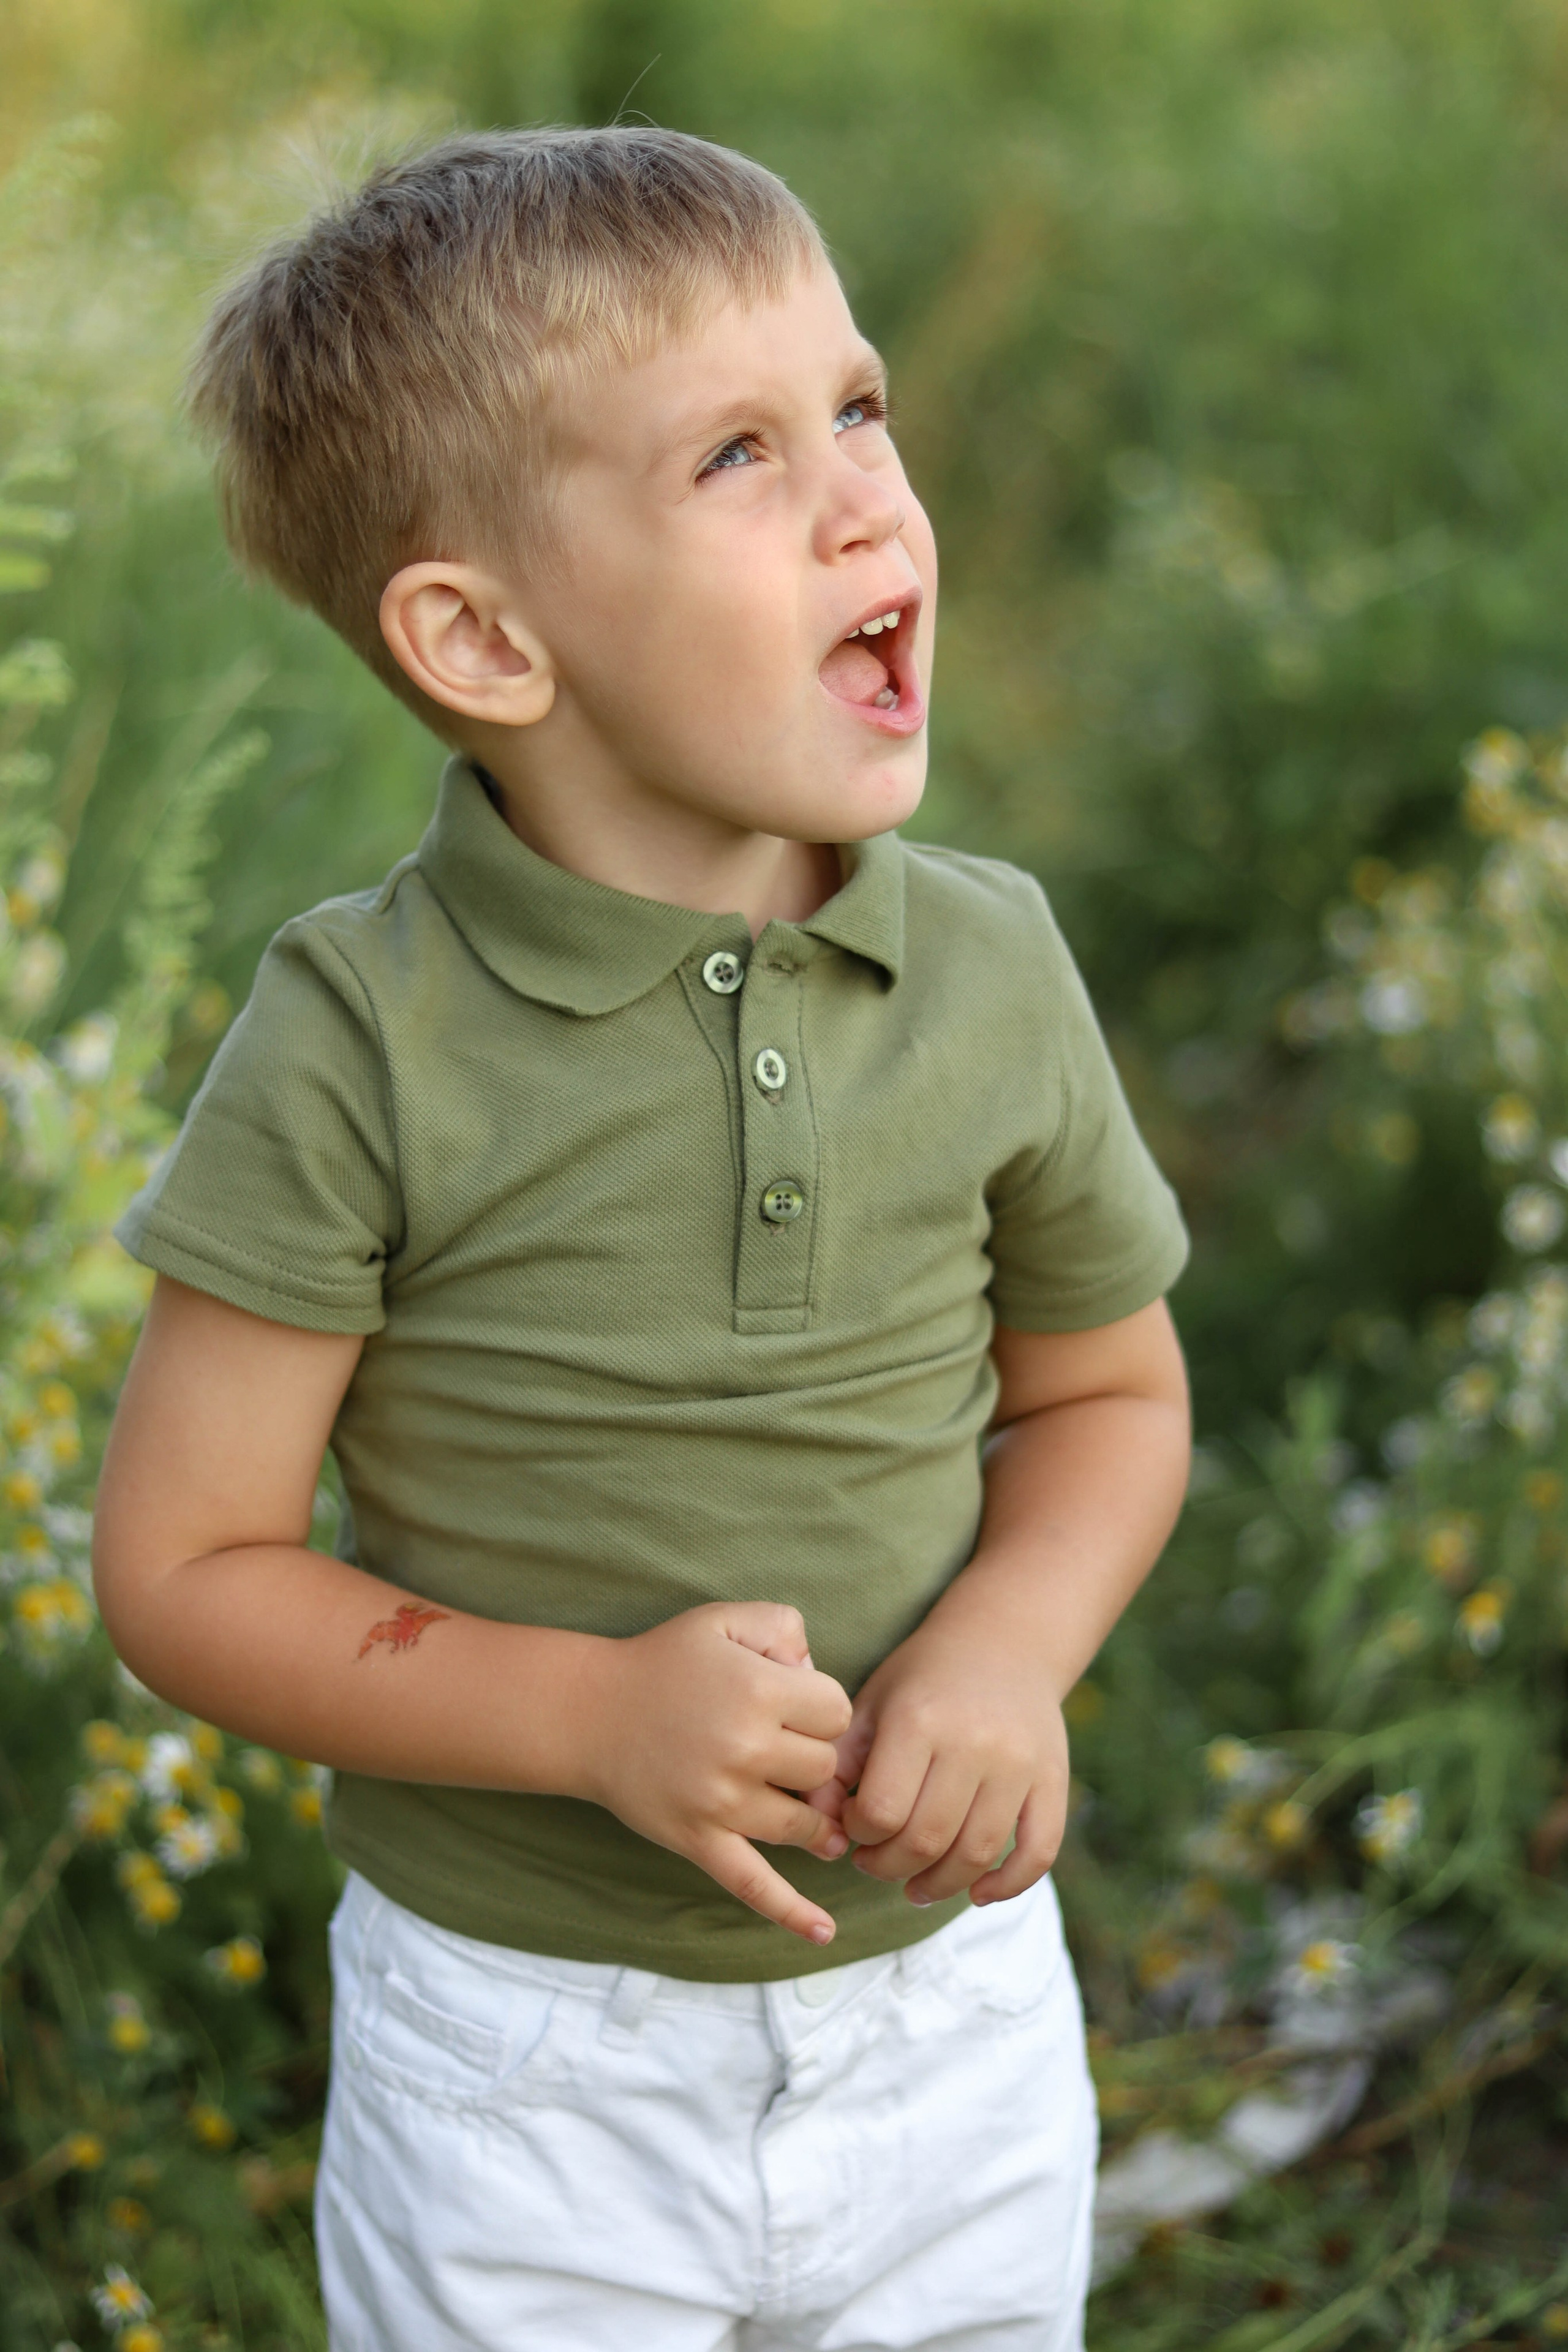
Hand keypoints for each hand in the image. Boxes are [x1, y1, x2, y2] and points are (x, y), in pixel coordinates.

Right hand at [582, 1601, 852, 1944]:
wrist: (590, 1711)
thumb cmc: (664, 1662)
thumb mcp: (724, 1618)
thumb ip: (785, 1627)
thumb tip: (816, 1676)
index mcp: (759, 1690)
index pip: (838, 1713)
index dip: (824, 1707)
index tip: (797, 1703)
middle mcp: (746, 1748)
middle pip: (825, 1770)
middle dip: (815, 1758)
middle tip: (787, 1746)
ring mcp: (722, 1801)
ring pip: (805, 1825)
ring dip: (814, 1819)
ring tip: (811, 1811)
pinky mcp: (699, 1840)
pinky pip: (753, 1883)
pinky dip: (791, 1912)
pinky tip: (825, 1933)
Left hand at [814, 1613, 1069, 1908]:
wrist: (1004, 1641)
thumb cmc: (923, 1678)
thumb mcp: (872, 1702)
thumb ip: (839, 1761)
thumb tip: (819, 1820)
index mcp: (919, 1720)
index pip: (881, 1811)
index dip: (858, 1834)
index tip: (854, 1825)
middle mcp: (973, 1743)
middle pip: (926, 1840)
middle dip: (889, 1867)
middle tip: (875, 1862)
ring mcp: (1019, 1763)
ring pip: (977, 1854)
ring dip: (940, 1885)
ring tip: (915, 1885)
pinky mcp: (1052, 1779)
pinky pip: (1038, 1850)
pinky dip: (1008, 1885)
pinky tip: (978, 1894)